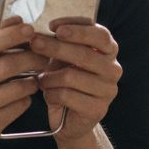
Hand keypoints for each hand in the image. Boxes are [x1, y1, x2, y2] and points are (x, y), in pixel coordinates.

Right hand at [0, 17, 46, 148]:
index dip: (10, 35)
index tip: (30, 28)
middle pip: (7, 66)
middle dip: (31, 57)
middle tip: (45, 54)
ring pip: (17, 88)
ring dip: (32, 81)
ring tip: (36, 77)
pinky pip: (19, 107)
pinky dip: (26, 99)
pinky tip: (24, 96)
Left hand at [28, 19, 122, 141]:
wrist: (68, 121)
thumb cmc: (65, 84)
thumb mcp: (62, 59)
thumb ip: (59, 45)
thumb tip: (38, 34)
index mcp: (109, 52)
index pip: (100, 34)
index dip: (77, 27)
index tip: (53, 26)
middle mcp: (113, 69)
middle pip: (85, 53)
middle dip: (56, 47)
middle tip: (35, 43)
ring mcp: (108, 91)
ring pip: (72, 76)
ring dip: (50, 77)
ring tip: (42, 80)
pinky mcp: (98, 109)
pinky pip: (67, 95)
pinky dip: (51, 94)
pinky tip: (49, 95)